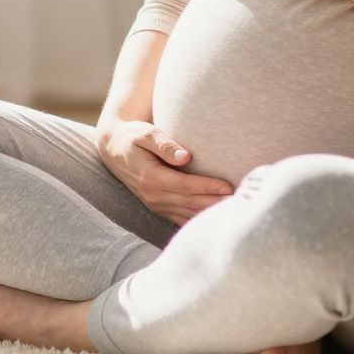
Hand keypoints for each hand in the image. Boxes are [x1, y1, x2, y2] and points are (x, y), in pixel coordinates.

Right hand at [96, 120, 235, 225]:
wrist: (114, 150)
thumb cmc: (133, 136)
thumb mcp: (145, 133)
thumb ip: (165, 144)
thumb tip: (186, 157)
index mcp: (150, 177)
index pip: (184, 186)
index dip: (207, 187)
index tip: (227, 186)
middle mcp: (152, 196)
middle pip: (189, 203)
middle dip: (214, 202)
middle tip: (240, 200)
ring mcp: (155, 205)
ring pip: (187, 214)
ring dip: (209, 213)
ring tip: (234, 210)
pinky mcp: (159, 208)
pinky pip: (181, 219)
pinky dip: (198, 220)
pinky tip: (216, 219)